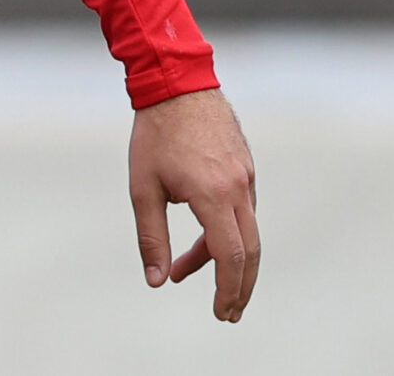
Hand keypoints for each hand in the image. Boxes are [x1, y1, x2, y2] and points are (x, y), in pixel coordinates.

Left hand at [128, 87, 259, 321]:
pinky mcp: (245, 165)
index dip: (227, 290)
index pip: (230, 257)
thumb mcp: (143, 188)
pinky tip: (200, 234)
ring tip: (187, 269)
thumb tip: (157, 280)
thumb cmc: (155, 134)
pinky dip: (226, 229)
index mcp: (213, 195)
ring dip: (222, 256)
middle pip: (249, 251)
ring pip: (246, 230)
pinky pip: (243, 208)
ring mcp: (246, 175)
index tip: (220, 312)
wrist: (176, 80)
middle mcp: (238, 188)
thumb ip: (151, 237)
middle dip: (239, 286)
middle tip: (226, 312)